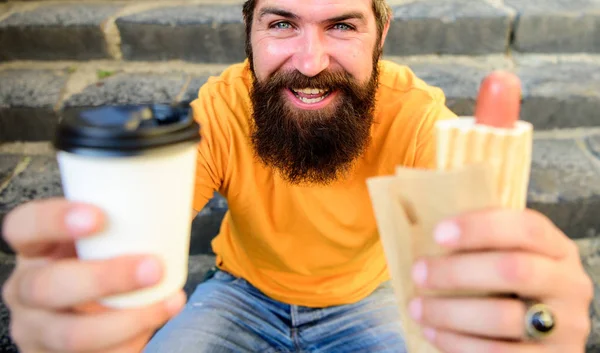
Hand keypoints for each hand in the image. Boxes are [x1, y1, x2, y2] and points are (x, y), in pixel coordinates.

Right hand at [1, 198, 185, 352]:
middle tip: (152, 267)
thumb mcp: (99, 243)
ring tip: (169, 303)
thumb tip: (174, 200)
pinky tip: (155, 324)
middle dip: (105, 278)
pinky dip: (130, 343)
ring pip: (72, 334)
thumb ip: (120, 226)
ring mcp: (37, 329)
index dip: (54, 220)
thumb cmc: (100, 264)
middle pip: (48, 286)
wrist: (90, 315)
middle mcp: (26, 289)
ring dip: (127, 320)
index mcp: (34, 249)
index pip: (24, 227)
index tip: (98, 216)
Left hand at [408, 208, 593, 352]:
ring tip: (417, 307)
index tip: (438, 233)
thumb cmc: (513, 287)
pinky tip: (433, 331)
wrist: (545, 335)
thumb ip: (484, 245)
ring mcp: (565, 325)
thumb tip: (431, 237)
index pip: (526, 227)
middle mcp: (570, 284)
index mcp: (557, 249)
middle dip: (457, 271)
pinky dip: (457, 342)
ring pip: (503, 317)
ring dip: (449, 312)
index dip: (480, 227)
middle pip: (514, 269)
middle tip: (418, 272)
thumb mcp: (510, 257)